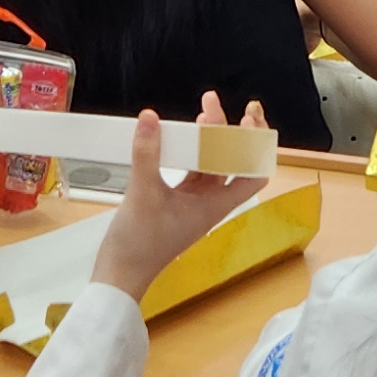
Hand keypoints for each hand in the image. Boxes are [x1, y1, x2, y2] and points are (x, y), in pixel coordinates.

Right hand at [89, 97, 271, 301]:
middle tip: (212, 102)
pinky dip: (189, 151)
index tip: (248, 118)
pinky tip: (179, 136)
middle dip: (227, 130)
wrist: (119, 274)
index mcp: (215, 206)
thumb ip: (147, 154)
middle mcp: (209, 203)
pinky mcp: (175, 201)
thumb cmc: (139, 245)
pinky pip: (191, 170)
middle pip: (230, 161)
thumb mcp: (143, 194)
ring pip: (210, 164)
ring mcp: (193, 202)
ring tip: (202, 110)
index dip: (256, 145)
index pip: (253, 173)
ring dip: (209, 138)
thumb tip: (150, 119)